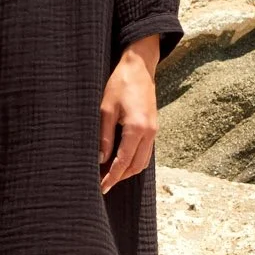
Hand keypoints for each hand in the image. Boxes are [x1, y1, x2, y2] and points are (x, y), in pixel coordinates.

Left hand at [99, 36, 159, 192]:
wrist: (139, 67)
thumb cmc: (120, 84)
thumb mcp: (106, 109)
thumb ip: (104, 137)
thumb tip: (101, 159)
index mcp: (137, 129)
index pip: (123, 162)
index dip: (111, 177)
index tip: (101, 187)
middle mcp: (149, 133)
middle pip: (135, 166)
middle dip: (120, 178)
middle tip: (103, 184)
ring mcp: (154, 131)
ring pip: (142, 161)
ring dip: (127, 171)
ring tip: (110, 175)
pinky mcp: (153, 128)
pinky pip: (146, 152)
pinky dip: (134, 161)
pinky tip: (121, 161)